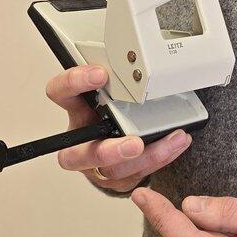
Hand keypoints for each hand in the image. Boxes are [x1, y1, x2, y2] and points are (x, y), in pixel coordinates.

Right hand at [44, 64, 191, 192]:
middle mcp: (80, 142)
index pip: (59, 93)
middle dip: (107, 151)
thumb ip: (117, 78)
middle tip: (134, 143)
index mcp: (76, 111)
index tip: (100, 74)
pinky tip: (176, 144)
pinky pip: (138, 175)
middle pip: (76, 155)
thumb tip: (138, 57)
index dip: (73, 83)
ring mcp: (96, 166)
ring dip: (146, 157)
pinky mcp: (117, 179)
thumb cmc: (112, 112)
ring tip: (172, 140)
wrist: (120, 145)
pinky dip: (161, 157)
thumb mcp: (109, 90)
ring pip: (114, 171)